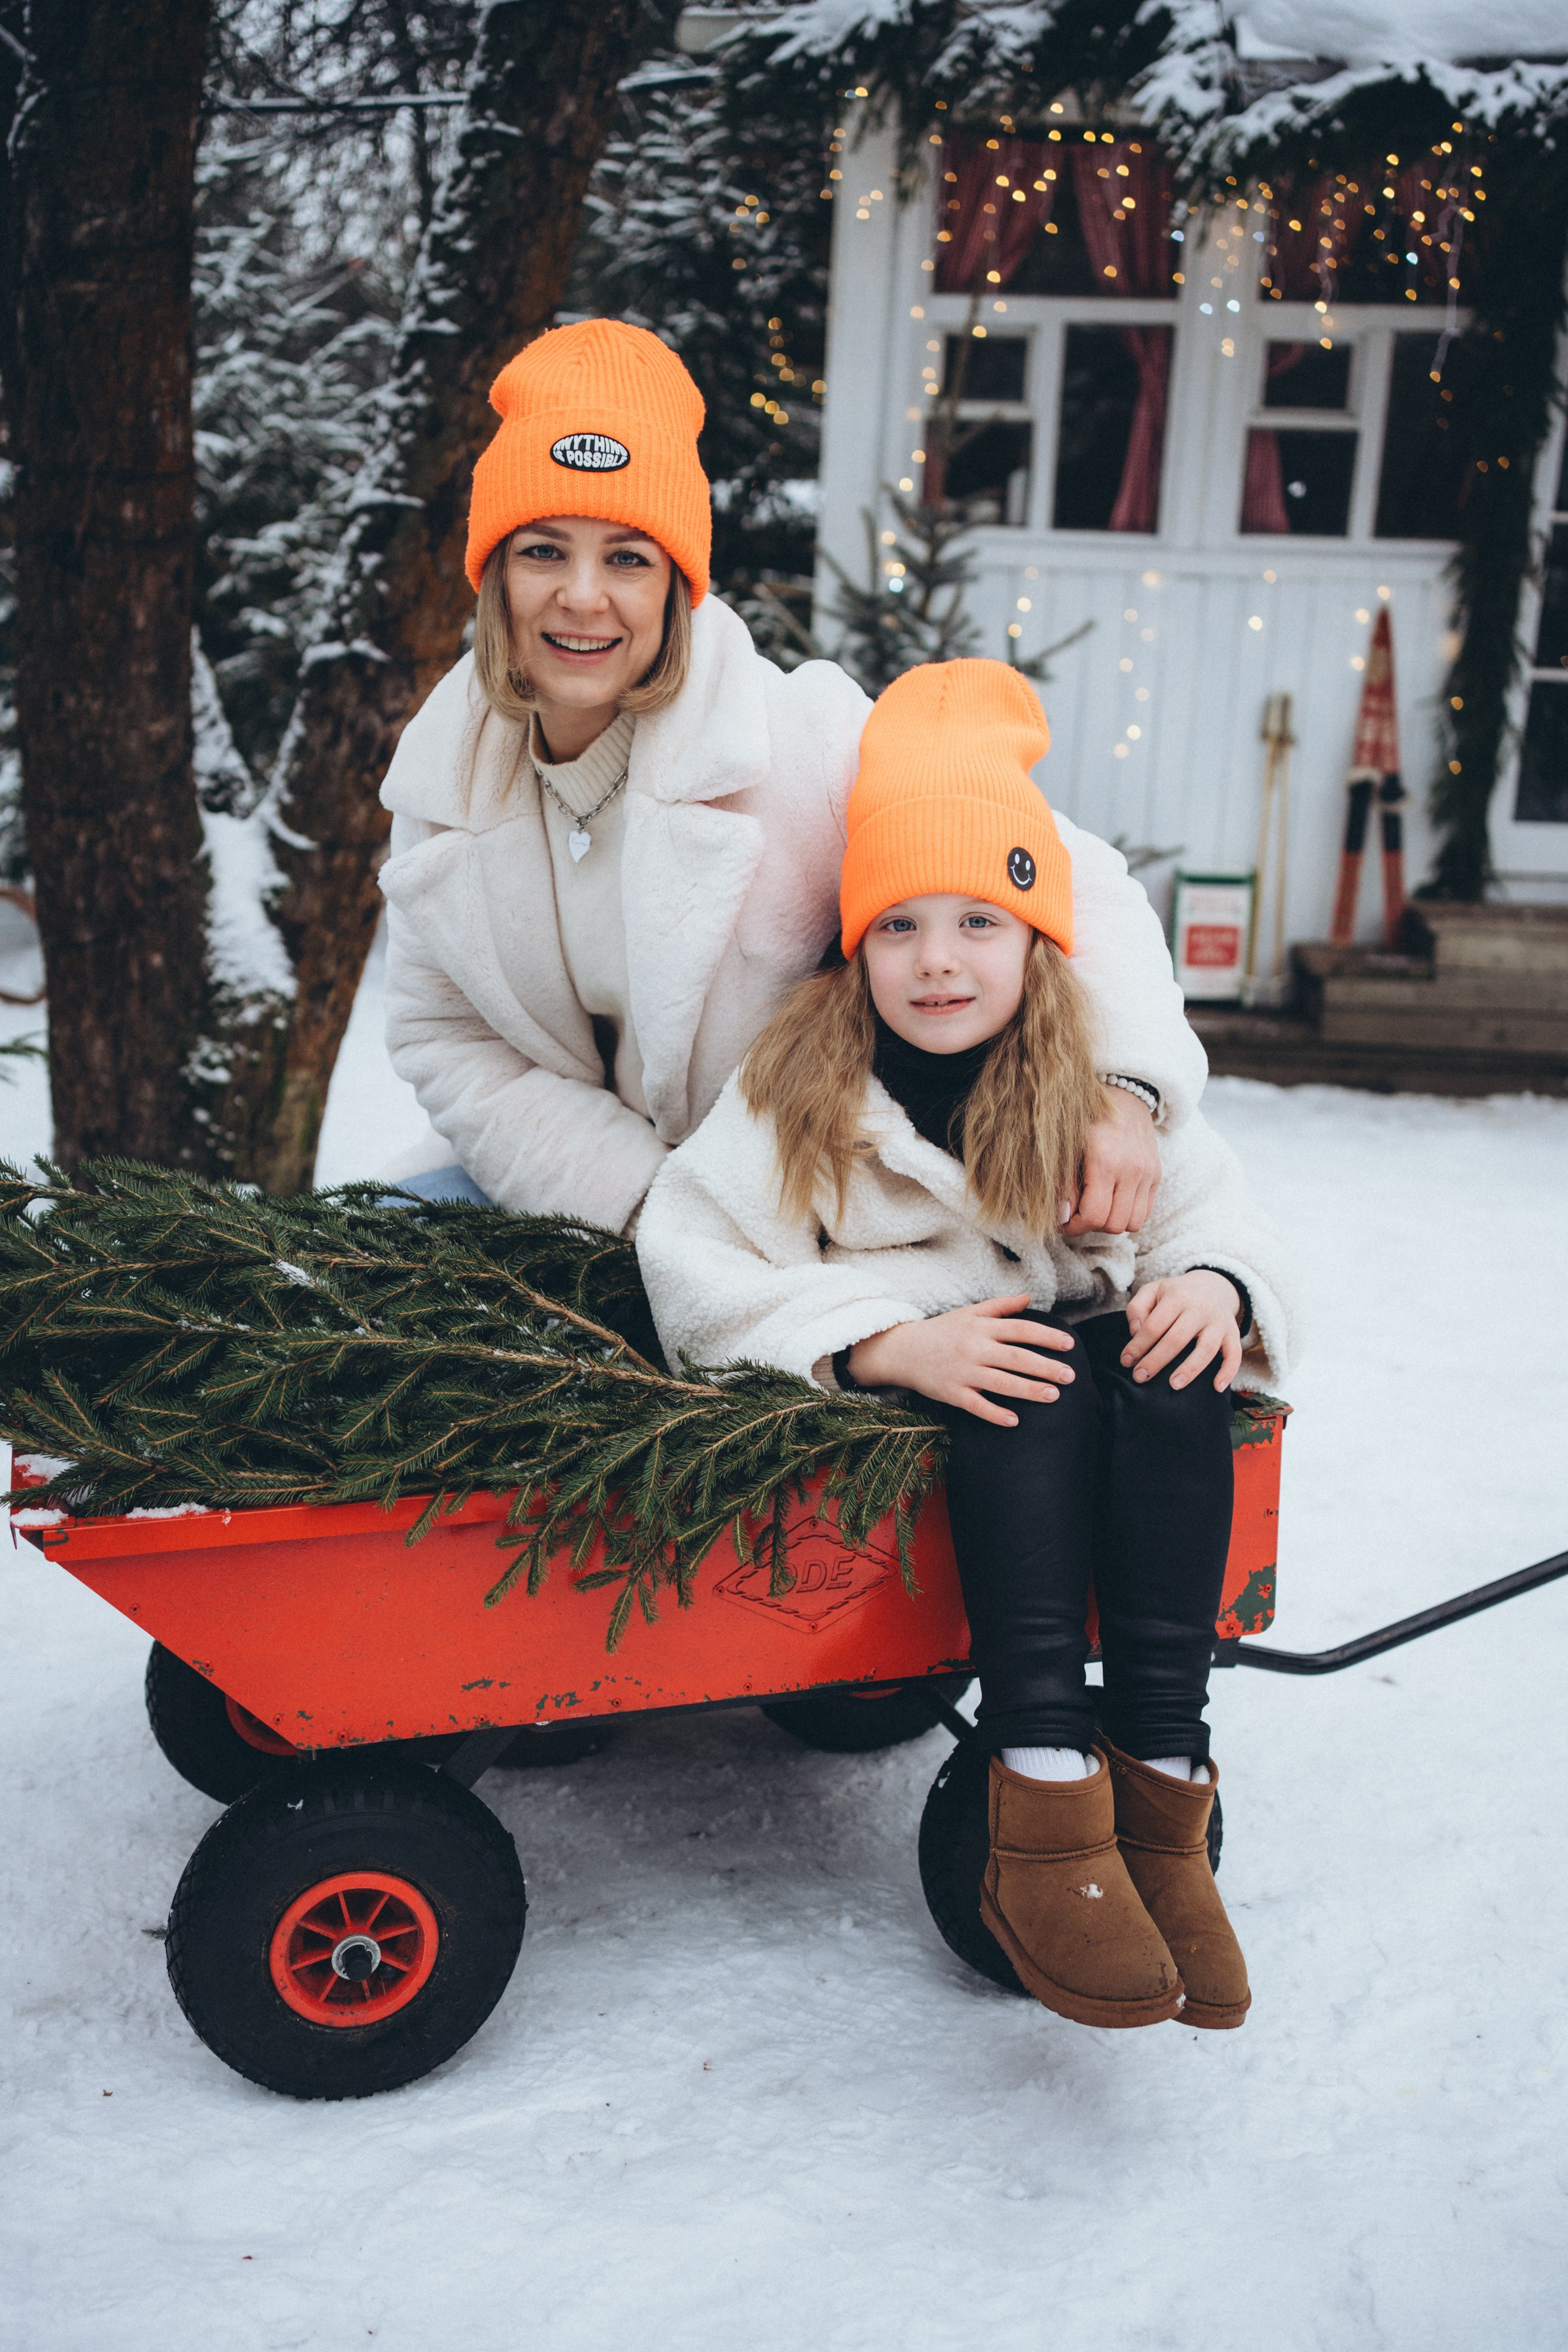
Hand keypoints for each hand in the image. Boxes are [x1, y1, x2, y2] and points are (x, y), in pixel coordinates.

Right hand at [847, 1292, 1075, 1428]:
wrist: (903, 1350)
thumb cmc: (941, 1331)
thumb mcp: (969, 1313)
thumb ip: (1000, 1306)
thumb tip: (1028, 1297)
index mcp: (981, 1328)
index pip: (1020, 1330)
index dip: (1046, 1336)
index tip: (1069, 1344)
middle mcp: (974, 1349)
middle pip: (1015, 1357)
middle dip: (1045, 1367)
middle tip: (1071, 1376)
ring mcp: (963, 1372)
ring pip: (1001, 1383)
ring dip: (1028, 1390)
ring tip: (1053, 1396)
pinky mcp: (952, 1393)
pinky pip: (976, 1405)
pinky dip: (995, 1413)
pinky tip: (1014, 1420)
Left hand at [1062, 1085, 1159, 1236]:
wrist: (1124, 1093)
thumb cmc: (1087, 1119)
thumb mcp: (1067, 1147)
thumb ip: (1063, 1184)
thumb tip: (1061, 1218)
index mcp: (1105, 1162)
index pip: (1094, 1216)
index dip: (1074, 1227)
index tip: (1061, 1222)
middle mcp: (1131, 1170)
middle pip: (1113, 1224)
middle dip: (1090, 1226)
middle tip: (1075, 1214)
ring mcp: (1148, 1174)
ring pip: (1133, 1223)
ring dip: (1111, 1222)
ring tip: (1095, 1208)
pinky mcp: (1157, 1175)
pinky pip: (1145, 1212)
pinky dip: (1128, 1214)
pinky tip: (1112, 1201)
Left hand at [1122, 1271, 1242, 1391]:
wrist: (1213, 1286)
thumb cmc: (1177, 1294)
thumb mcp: (1153, 1290)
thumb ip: (1137, 1307)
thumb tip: (1135, 1332)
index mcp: (1177, 1297)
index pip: (1154, 1325)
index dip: (1138, 1345)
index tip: (1126, 1361)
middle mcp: (1200, 1309)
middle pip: (1177, 1338)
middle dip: (1156, 1360)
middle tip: (1140, 1377)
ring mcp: (1218, 1322)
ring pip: (1206, 1348)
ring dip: (1191, 1368)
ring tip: (1174, 1385)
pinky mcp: (1232, 1333)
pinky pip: (1235, 1354)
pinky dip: (1228, 1371)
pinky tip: (1217, 1387)